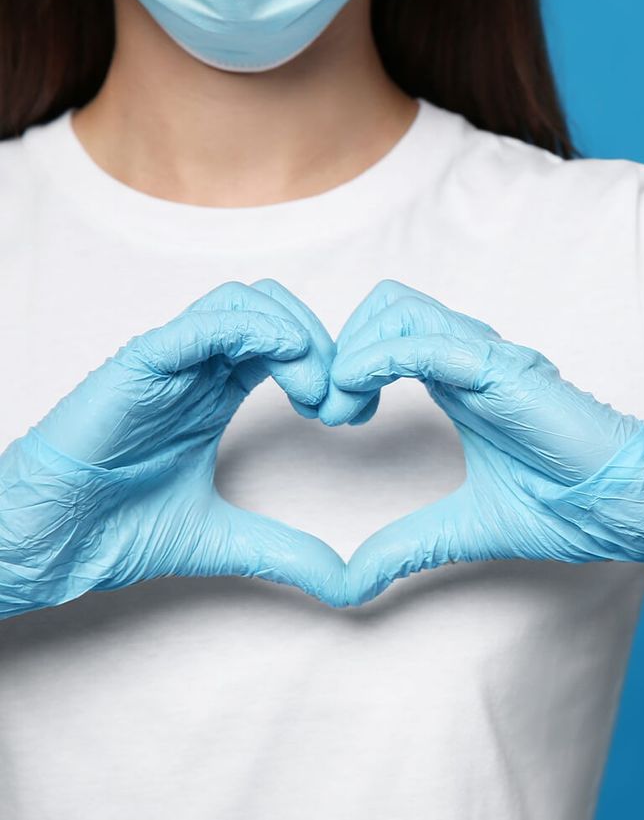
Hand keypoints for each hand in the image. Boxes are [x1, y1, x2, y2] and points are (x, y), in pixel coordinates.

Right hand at [0, 280, 345, 617]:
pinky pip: (195, 327)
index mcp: (217, 392)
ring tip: (313, 389)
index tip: (350, 416)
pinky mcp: (137, 369)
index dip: (329, 367)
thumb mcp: (225, 540)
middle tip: (338, 402)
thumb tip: (344, 581)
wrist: (51, 546)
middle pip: (274, 312)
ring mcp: (169, 365)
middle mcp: (197, 370)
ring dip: (293, 334)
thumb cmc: (117, 528)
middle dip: (322, 347)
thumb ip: (285, 552)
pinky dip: (246, 328)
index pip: (286, 345)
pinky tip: (282, 356)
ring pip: (241, 304)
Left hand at [326, 281, 643, 604]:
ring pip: (399, 309)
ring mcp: (488, 361)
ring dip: (354, 351)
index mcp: (460, 383)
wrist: (627, 508)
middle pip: (387, 304)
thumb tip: (347, 582)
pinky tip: (359, 400)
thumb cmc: (564, 506)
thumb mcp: (461, 528)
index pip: (389, 331)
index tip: (333, 416)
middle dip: (341, 346)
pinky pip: (429, 343)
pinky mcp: (505, 374)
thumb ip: (404, 545)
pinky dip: (379, 359)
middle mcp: (470, 359)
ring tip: (346, 409)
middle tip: (332, 409)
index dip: (347, 362)